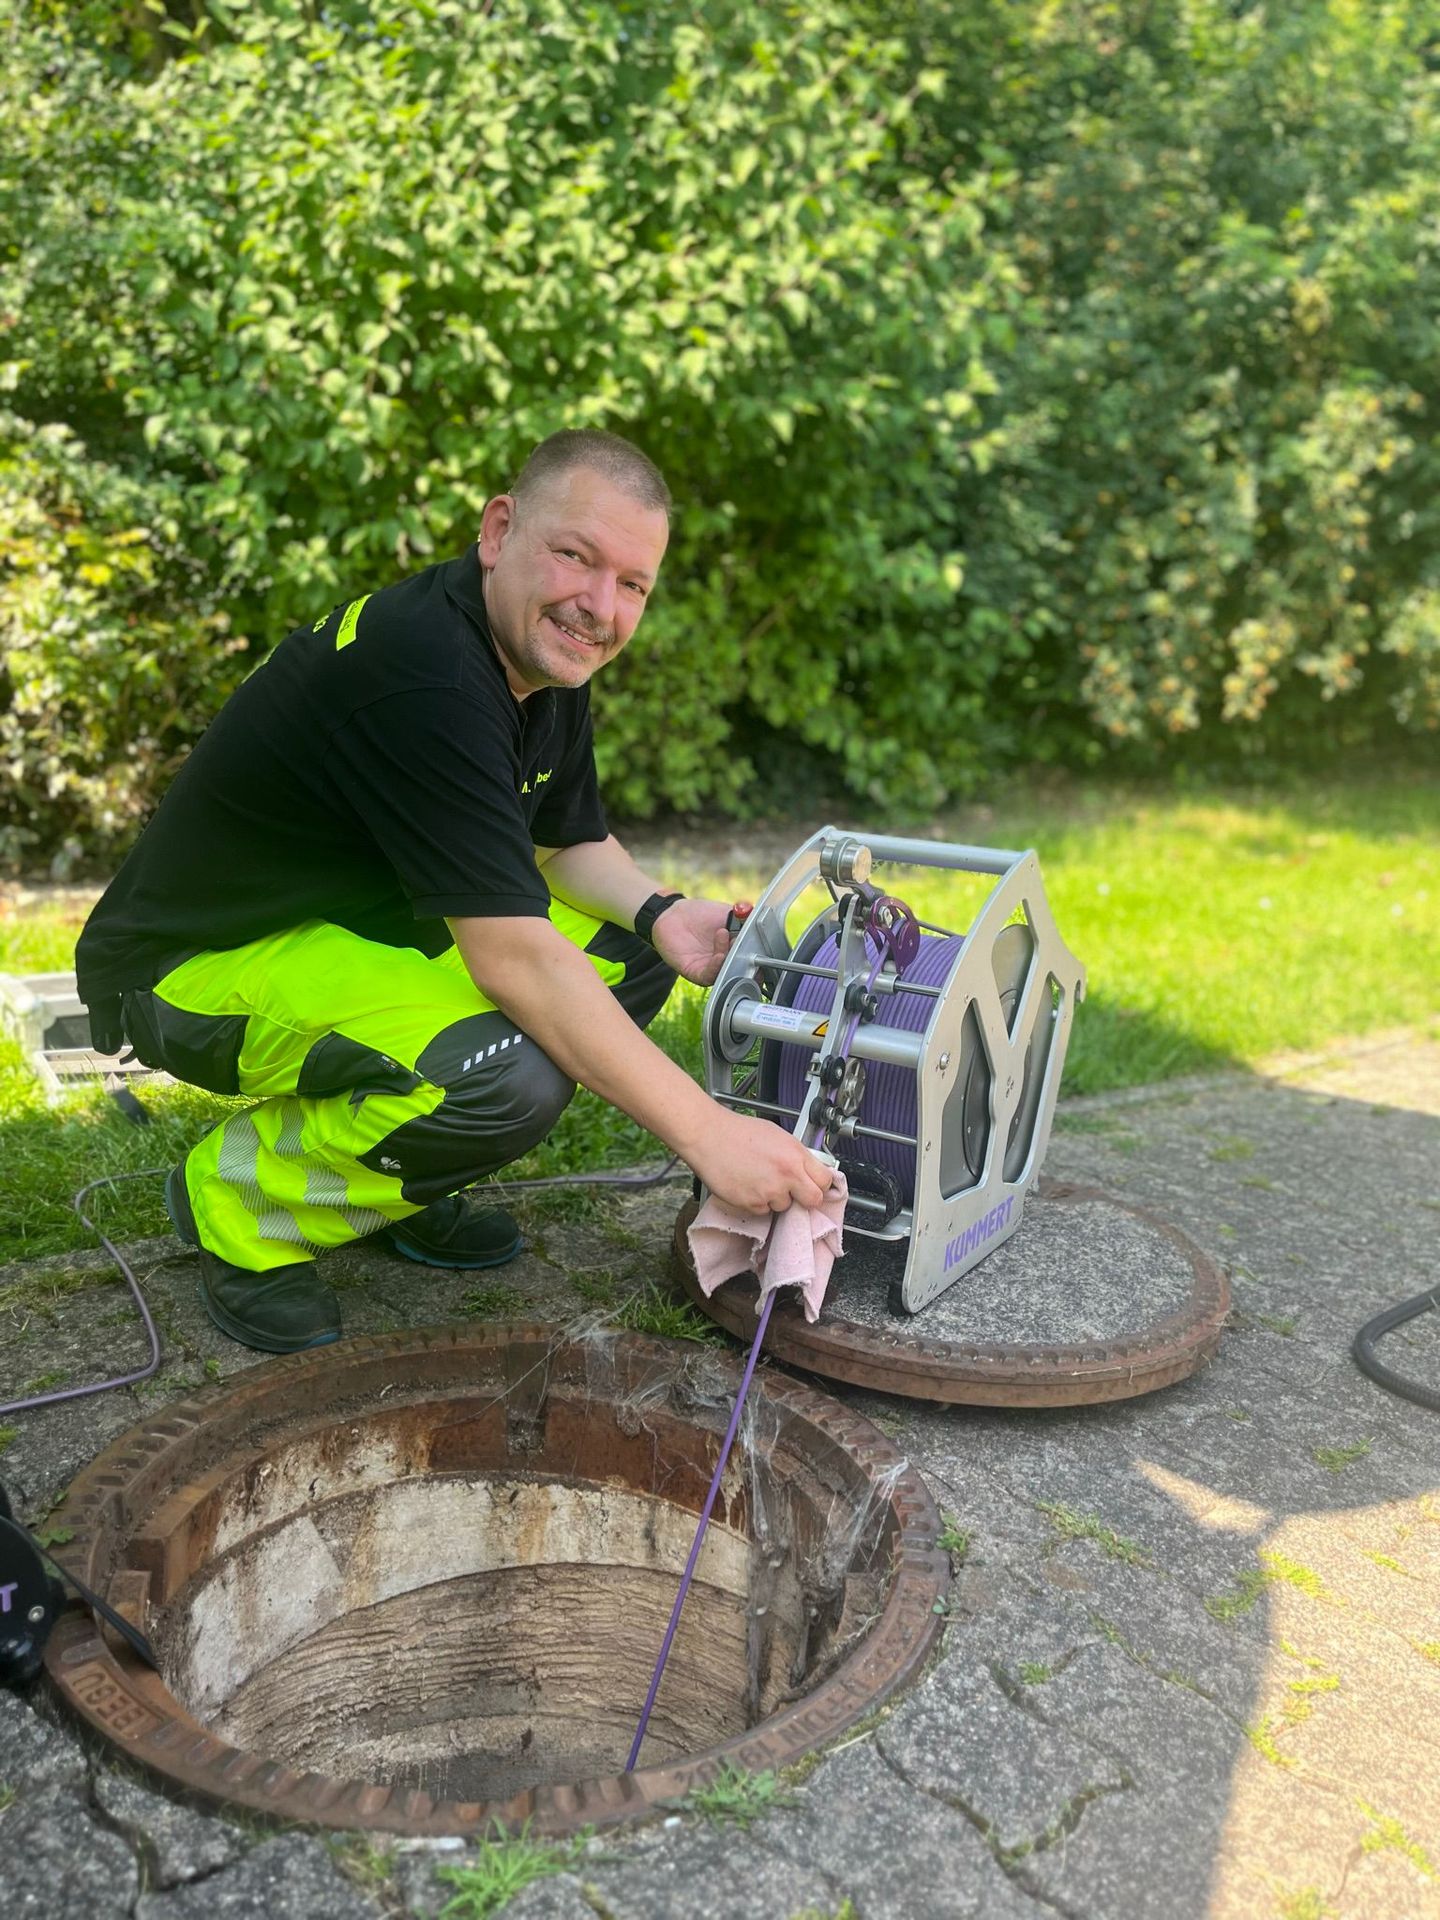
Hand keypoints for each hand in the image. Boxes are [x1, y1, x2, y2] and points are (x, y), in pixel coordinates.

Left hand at [652, 896, 752, 986]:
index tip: (766, 952)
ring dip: (730, 961)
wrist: (673, 914)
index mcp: (736, 949)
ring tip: (729, 941)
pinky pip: (708, 975)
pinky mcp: (695, 972)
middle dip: (748, 963)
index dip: (760, 959)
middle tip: (750, 949)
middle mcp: (725, 962)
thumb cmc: (700, 914)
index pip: (753, 959)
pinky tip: (719, 954)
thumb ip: (745, 918)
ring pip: (726, 974)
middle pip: (742, 971)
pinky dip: (716, 967)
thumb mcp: (728, 913)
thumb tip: (762, 919)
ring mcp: (711, 968)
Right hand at [691, 1110, 833, 1212]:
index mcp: (795, 1155)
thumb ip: (796, 1155)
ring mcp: (769, 1191)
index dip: (820, 1184)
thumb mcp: (778, 1135)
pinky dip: (757, 1202)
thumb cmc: (738, 1132)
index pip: (825, 1181)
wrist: (708, 1136)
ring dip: (776, 1198)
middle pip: (813, 1200)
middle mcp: (786, 1175)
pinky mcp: (752, 1203)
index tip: (814, 1185)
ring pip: (785, 1206)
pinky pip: (763, 1210)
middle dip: (805, 1198)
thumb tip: (808, 1169)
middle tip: (794, 1191)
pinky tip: (748, 1185)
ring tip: (760, 1180)